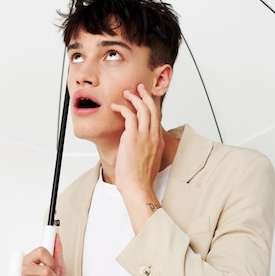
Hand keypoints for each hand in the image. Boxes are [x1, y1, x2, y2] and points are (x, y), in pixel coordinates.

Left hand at [111, 83, 163, 231]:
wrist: (138, 187)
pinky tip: (115, 107)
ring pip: (143, 108)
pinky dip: (122, 108)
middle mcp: (154, 136)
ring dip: (134, 98)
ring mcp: (145, 135)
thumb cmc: (140, 179)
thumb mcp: (149, 162)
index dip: (152, 106)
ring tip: (126, 93)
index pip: (157, 118)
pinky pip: (129, 115)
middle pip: (153, 108)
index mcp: (158, 142)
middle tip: (140, 88)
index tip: (146, 100)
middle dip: (146, 95)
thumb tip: (137, 148)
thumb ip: (146, 151)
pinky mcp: (133, 137)